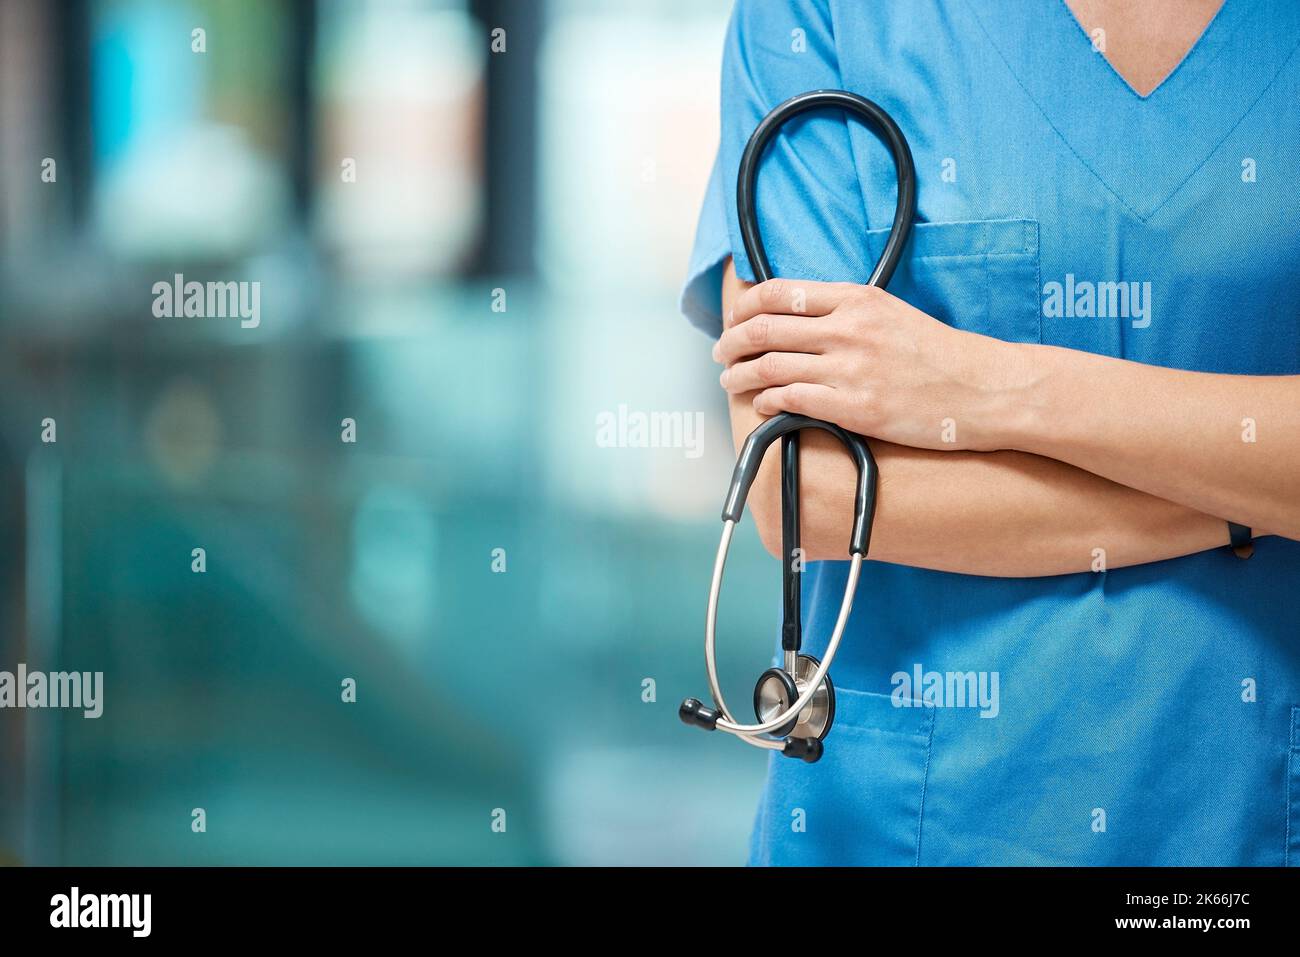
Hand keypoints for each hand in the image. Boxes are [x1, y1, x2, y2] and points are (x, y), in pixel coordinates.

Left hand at [713, 278, 1031, 451]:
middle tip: (720, 355)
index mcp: (856, 299)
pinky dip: (765, 402)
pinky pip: (790, 400)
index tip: (733, 320)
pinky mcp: (855, 407)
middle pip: (763, 328)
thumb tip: (797, 316)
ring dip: (738, 377)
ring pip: (768, 366)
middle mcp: (848, 328)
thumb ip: (845, 311)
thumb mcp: (890, 313)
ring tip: (730, 383)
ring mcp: (850, 368)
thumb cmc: (938, 355)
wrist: (983, 389)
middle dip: (730, 343)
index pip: (778, 293)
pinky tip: (761, 406)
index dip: (743, 307)